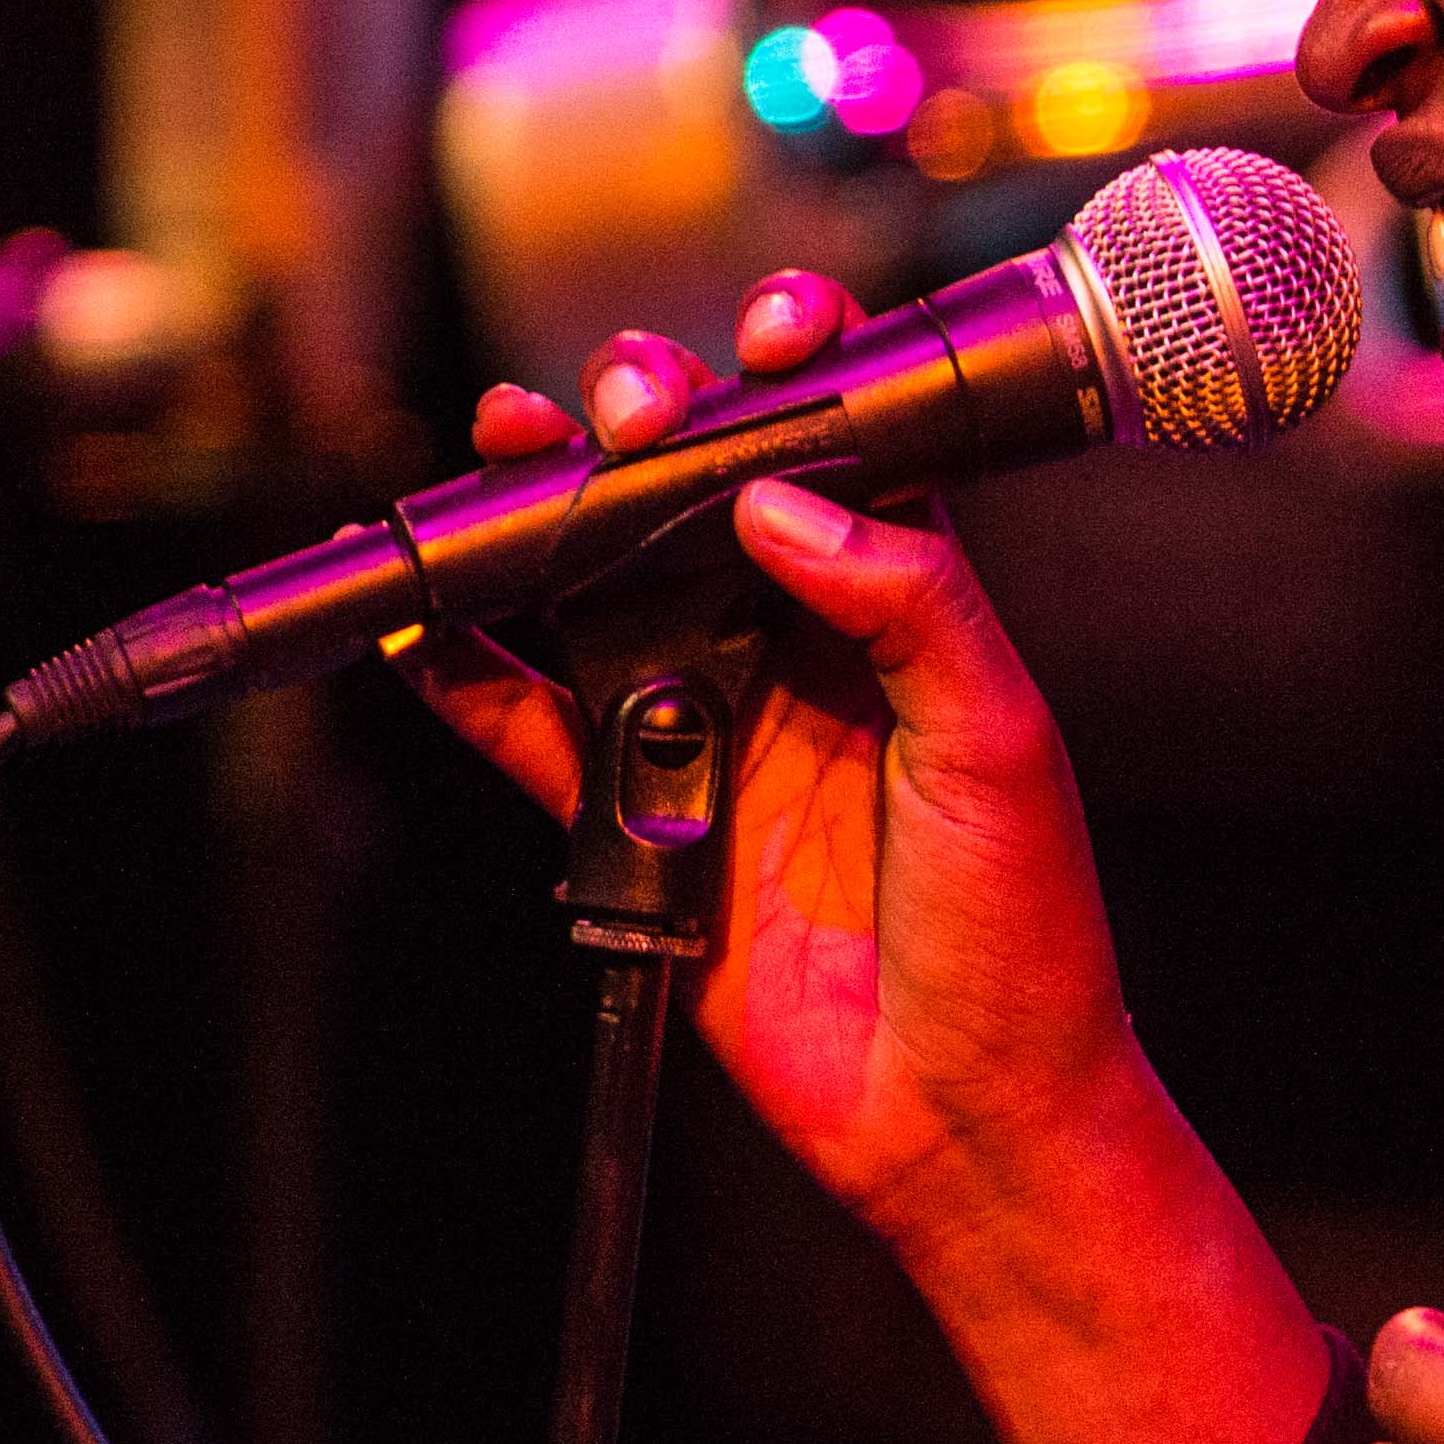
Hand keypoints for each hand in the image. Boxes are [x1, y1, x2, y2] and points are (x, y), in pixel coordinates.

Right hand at [401, 279, 1153, 1272]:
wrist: (967, 1110)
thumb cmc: (1022, 934)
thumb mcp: (996, 743)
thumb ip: (907, 605)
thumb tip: (783, 502)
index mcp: (900, 612)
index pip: (836, 458)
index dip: (795, 380)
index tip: (770, 333)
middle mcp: (797, 651)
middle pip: (693, 500)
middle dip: (646, 424)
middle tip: (620, 404)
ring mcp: (712, 728)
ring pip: (600, 591)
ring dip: (544, 516)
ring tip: (505, 450)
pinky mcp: (644, 821)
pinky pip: (534, 735)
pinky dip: (468, 685)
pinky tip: (421, 629)